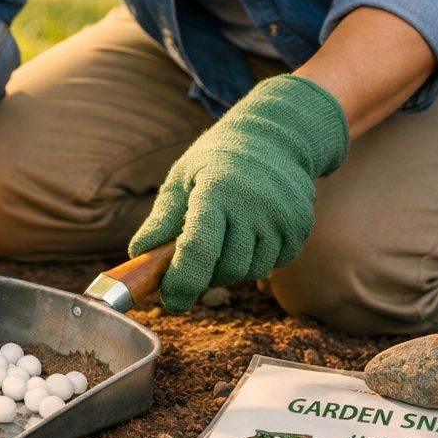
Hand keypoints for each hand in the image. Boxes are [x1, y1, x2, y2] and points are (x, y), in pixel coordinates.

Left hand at [129, 75, 349, 311]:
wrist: (274, 136)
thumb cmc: (217, 158)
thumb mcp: (181, 178)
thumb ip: (161, 219)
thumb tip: (138, 255)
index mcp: (217, 191)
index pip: (199, 250)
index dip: (182, 282)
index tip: (170, 300)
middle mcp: (254, 206)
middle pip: (226, 268)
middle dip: (204, 275)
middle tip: (191, 262)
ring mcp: (282, 218)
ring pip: (250, 271)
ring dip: (229, 267)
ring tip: (221, 238)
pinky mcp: (300, 227)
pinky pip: (273, 263)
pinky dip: (255, 259)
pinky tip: (247, 234)